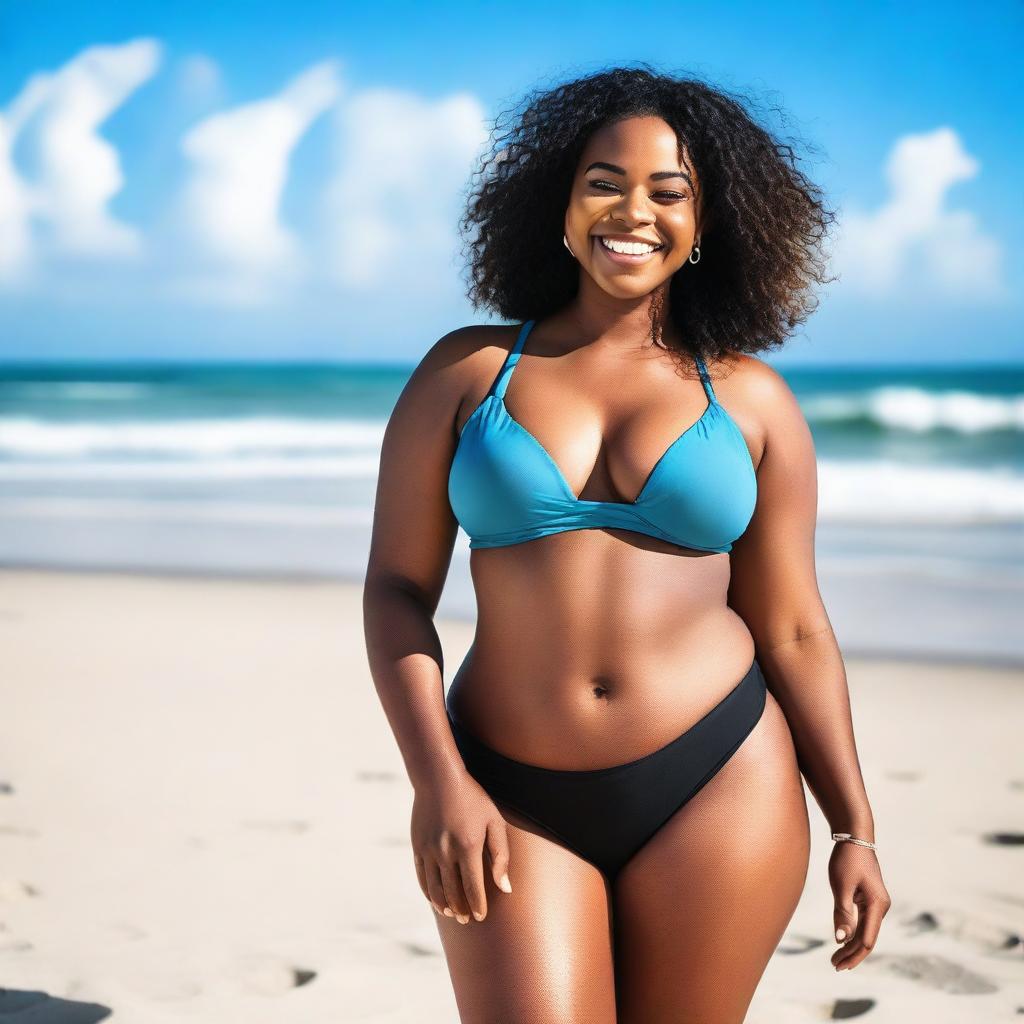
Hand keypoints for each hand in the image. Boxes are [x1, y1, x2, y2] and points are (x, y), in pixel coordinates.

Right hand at [411, 773, 512, 923]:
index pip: (473, 888)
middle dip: (462, 910)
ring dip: (444, 905)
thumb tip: (504, 887)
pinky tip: (435, 899)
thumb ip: (501, 855)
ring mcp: (429, 850)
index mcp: (468, 847)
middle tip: (468, 920)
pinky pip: (422, 877)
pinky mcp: (417, 846)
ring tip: (453, 914)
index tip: (482, 917)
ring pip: (435, 889)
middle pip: (453, 893)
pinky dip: (428, 892)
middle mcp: (446, 852)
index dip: (478, 906)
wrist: (438, 778)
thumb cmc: (472, 799)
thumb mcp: (494, 821)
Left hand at [829, 840, 890, 969]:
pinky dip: (852, 933)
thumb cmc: (847, 859)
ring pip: (865, 932)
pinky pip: (862, 922)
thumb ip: (842, 913)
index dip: (853, 955)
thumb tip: (841, 939)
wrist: (855, 838)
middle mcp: (881, 907)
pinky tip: (842, 941)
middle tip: (834, 966)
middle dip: (851, 954)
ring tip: (835, 959)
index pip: (867, 940)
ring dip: (851, 946)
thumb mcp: (841, 885)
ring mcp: (876, 904)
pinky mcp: (869, 900)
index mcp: (878, 905)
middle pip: (867, 939)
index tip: (838, 965)